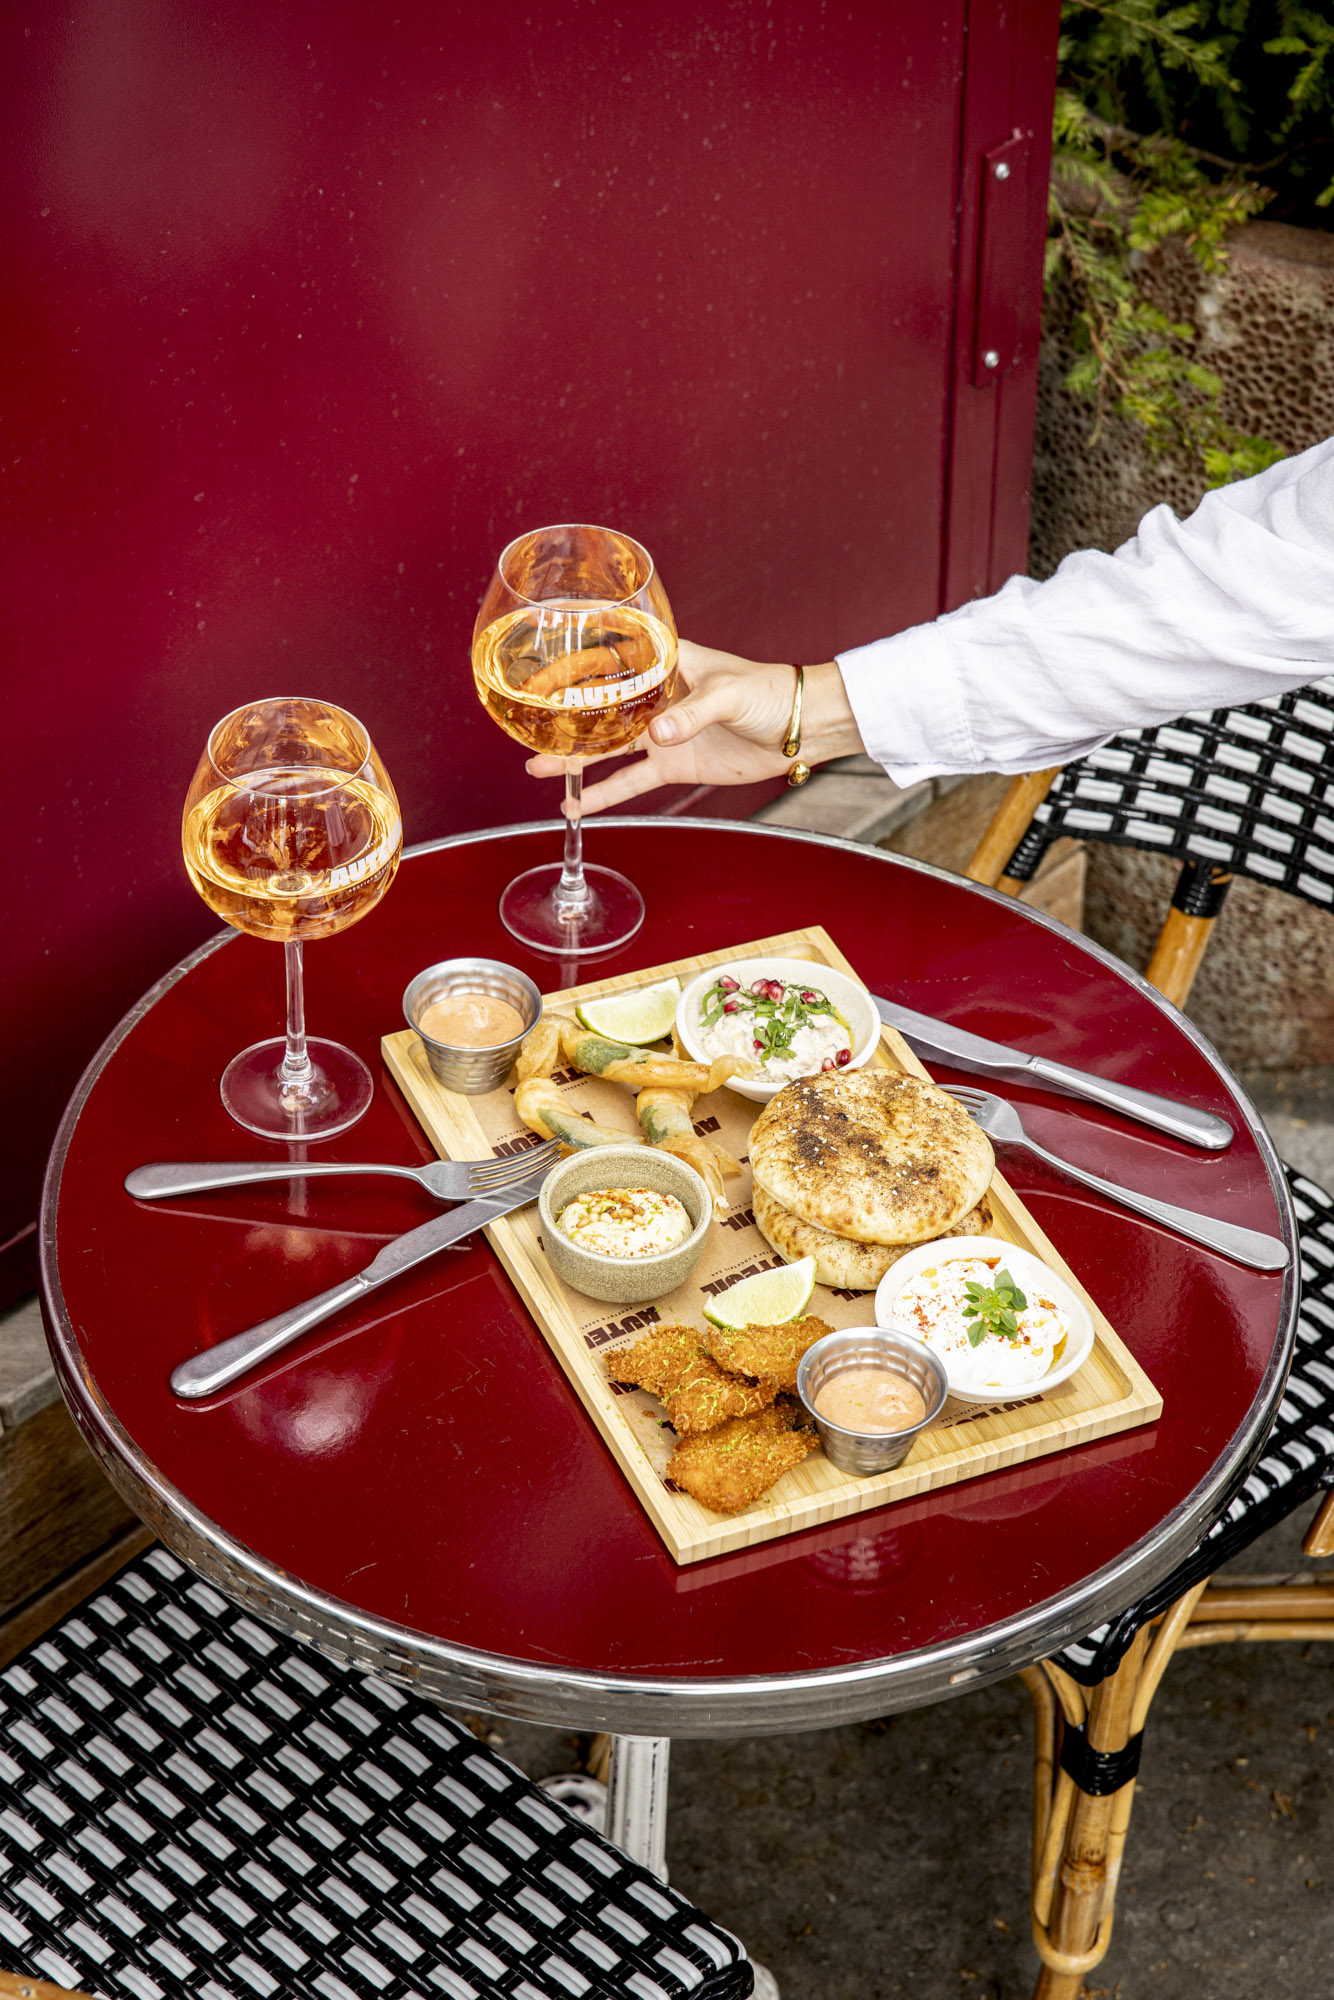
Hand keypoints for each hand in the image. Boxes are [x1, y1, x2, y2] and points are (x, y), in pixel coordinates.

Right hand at [524, 640, 862, 814]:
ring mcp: (663, 732)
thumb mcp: (730, 694)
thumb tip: (660, 734)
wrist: (801, 727)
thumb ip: (693, 714)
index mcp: (666, 662)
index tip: (544, 671)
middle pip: (601, 706)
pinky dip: (607, 794)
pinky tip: (580, 804)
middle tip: (528, 728)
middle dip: (566, 718)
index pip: (613, 657)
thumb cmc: (771, 692)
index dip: (578, 663)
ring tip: (539, 767)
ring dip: (576, 759)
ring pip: (609, 747)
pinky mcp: (674, 763)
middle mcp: (657, 696)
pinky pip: (633, 780)